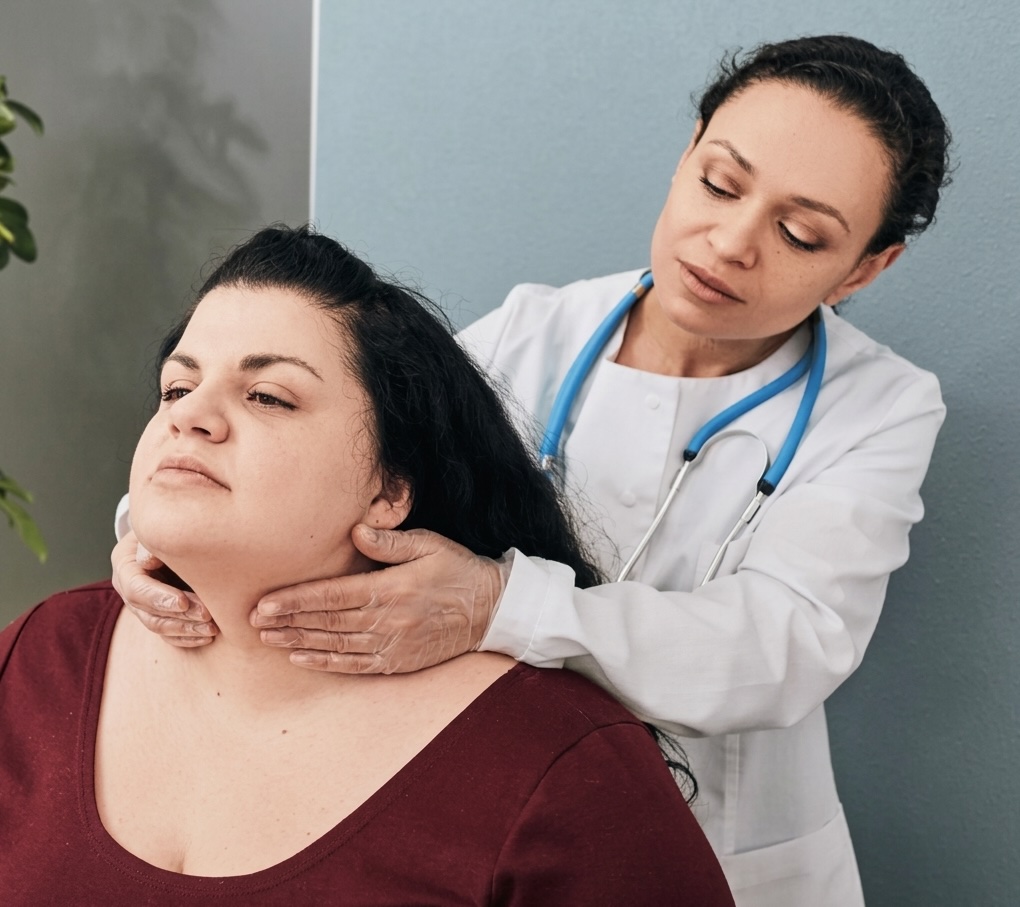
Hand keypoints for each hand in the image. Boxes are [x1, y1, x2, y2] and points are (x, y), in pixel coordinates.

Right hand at [110, 532, 217, 646]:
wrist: (174, 533)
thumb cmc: (171, 526)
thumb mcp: (160, 529)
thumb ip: (154, 542)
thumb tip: (147, 559)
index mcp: (125, 565)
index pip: (135, 588)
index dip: (158, 598)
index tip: (183, 603)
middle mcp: (130, 588)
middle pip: (148, 611)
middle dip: (178, 616)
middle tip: (207, 615)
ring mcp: (142, 605)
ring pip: (159, 626)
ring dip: (186, 629)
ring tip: (212, 628)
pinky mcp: (158, 614)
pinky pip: (169, 634)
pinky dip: (188, 637)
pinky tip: (207, 636)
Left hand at [252, 524, 508, 673]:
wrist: (491, 610)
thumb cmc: (458, 570)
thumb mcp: (430, 545)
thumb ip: (391, 542)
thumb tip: (357, 531)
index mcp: (391, 589)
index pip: (333, 595)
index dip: (296, 600)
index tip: (266, 603)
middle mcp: (387, 620)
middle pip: (327, 622)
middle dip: (288, 621)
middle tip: (253, 622)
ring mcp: (392, 645)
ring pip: (336, 645)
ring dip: (299, 642)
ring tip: (269, 639)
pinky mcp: (398, 661)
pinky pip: (355, 665)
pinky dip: (327, 663)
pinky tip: (302, 658)